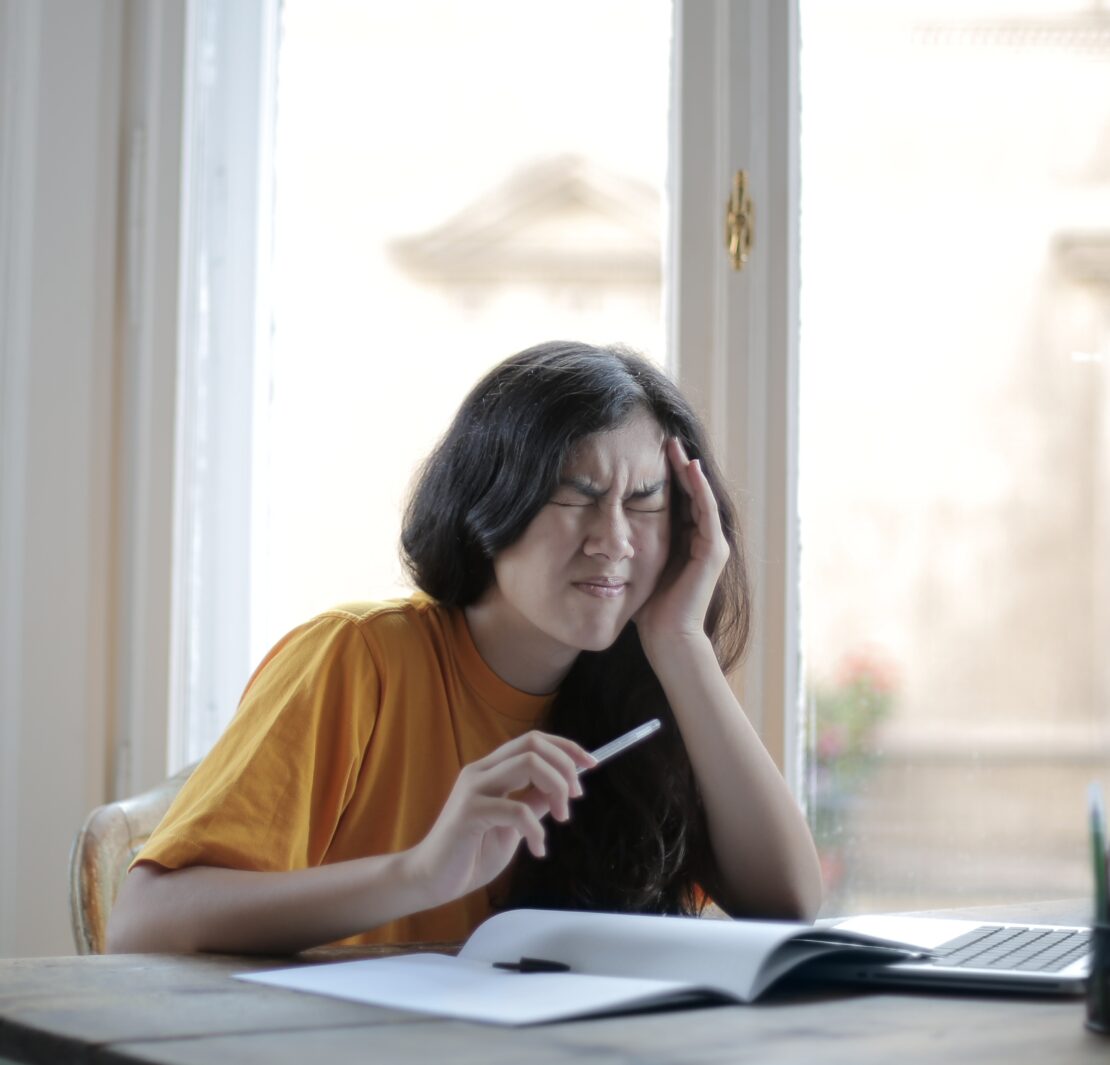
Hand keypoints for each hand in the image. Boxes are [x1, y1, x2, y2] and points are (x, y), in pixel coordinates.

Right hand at [410, 731, 595, 907]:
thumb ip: (532, 803)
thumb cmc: (470, 853)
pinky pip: (517, 809)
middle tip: (576, 796)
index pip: (533, 740)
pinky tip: (537, 849)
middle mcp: (481, 771)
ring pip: (529, 764)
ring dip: (556, 788)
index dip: (567, 747)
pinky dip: (537, 830)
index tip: (591, 764)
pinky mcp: (470, 812)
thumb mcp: (513, 826)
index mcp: (491, 769)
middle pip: (533, 744)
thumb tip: (561, 790)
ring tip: (562, 818)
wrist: (432, 879)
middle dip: (565, 765)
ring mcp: (474, 788)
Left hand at [634, 437, 729, 650]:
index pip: (676, 499)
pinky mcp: (714, 551)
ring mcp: (711, 543)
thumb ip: (628, 545)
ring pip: (700, 496)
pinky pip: (706, 511)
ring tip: (675, 445)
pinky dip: (699, 488)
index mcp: (683, 540)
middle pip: (690, 492)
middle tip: (664, 438)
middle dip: (677, 465)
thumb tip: (599, 529)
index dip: (664, 476)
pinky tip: (689, 468)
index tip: (646, 452)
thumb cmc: (648, 608)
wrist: (667, 636)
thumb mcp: (635, 564)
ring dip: (689, 469)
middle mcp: (700, 538)